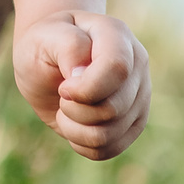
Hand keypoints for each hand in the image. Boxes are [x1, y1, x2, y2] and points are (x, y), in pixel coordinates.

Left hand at [14, 11, 149, 160]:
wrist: (49, 61)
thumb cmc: (45, 45)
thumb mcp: (43, 37)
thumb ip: (68, 46)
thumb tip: (83, 74)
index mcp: (117, 35)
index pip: (117, 68)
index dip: (85, 88)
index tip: (63, 86)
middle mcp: (137, 64)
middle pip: (113, 108)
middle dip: (74, 108)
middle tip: (61, 92)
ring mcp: (140, 95)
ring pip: (111, 134)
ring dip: (75, 128)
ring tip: (66, 107)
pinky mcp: (135, 123)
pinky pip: (110, 149)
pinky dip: (82, 142)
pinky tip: (75, 122)